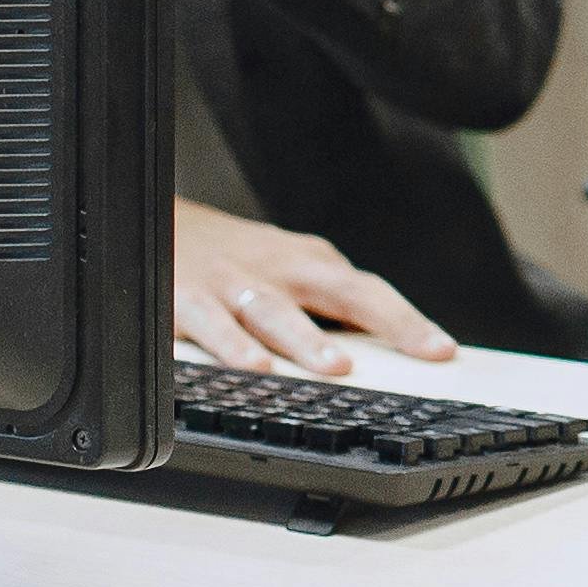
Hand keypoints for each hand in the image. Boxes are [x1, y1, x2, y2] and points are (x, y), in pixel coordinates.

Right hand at [170, 198, 455, 374]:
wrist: (145, 216)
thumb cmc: (224, 257)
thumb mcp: (279, 271)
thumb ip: (318, 308)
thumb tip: (370, 358)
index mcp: (306, 265)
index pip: (368, 291)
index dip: (407, 320)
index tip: (442, 351)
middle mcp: (276, 270)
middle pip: (340, 290)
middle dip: (382, 319)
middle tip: (415, 353)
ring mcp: (231, 282)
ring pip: (275, 311)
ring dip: (306, 340)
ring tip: (335, 370)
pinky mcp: (183, 297)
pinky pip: (210, 323)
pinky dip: (230, 345)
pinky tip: (250, 367)